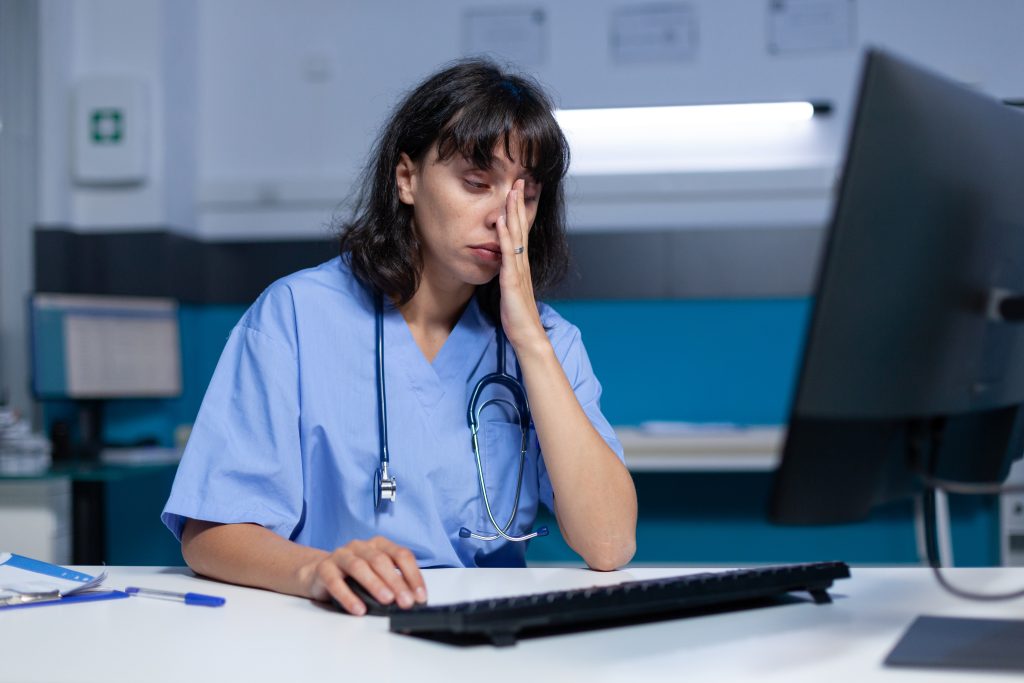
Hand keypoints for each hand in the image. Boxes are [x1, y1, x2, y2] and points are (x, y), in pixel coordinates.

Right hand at [305, 536, 426, 614]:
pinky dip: (348, 597)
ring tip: (386, 600)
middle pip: (381, 560)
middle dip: (396, 582)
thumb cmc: (354, 576)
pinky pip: (336, 582)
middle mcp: (361, 546)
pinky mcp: (324, 569)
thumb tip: (412, 601)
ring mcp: (341, 555)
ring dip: (375, 584)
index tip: (420, 596)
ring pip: (359, 567)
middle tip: (406, 601)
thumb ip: (393, 583)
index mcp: (379, 544)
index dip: (413, 575)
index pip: (401, 555)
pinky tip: (359, 609)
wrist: (319, 573)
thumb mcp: (377, 575)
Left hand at [496, 179, 545, 350]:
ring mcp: (519, 270)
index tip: (517, 192)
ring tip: (512, 191)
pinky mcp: (512, 280)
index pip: (521, 231)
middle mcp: (522, 263)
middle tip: (519, 180)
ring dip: (514, 212)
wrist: (527, 336)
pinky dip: (506, 236)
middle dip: (519, 203)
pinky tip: (503, 222)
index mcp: (521, 265)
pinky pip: (509, 254)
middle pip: (522, 227)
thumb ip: (507, 275)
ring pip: (517, 235)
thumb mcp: (511, 290)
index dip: (519, 211)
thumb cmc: (518, 317)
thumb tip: (501, 264)